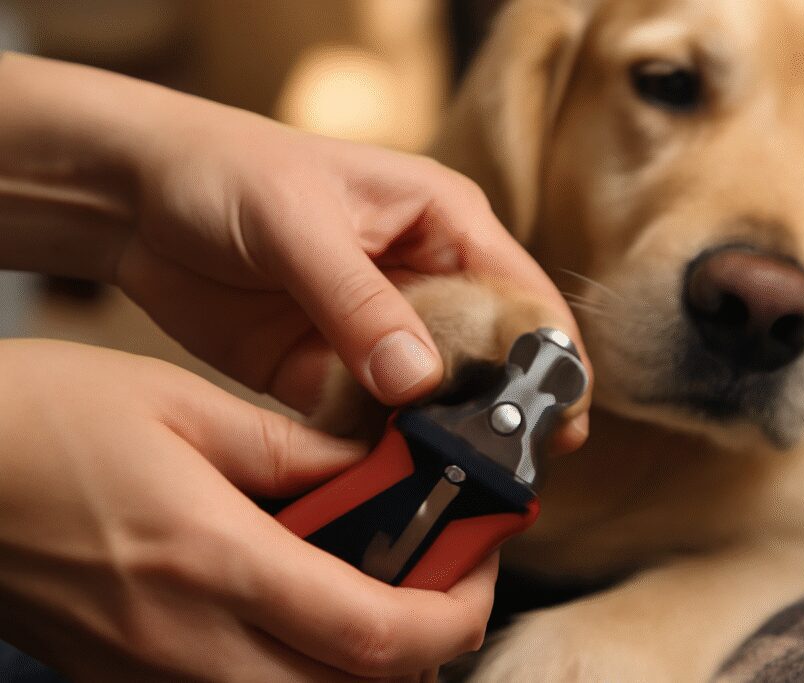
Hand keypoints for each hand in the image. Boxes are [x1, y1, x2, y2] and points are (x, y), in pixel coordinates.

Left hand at [0, 53, 589, 446]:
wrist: (135, 200)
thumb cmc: (228, 175)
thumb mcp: (298, 225)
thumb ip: (360, 303)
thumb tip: (420, 383)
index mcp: (444, 224)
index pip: (523, 296)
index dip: (550, 359)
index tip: (559, 422)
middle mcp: (425, 282)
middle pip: (489, 359)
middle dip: (500, 412)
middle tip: (508, 471)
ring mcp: (379, 333)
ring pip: (434, 399)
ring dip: (440, 440)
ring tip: (451, 488)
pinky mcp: (332, 372)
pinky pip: (371, 421)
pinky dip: (379, 450)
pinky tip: (384, 479)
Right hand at [0, 340, 494, 680]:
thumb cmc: (46, 420)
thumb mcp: (184, 407)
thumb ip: (294, 451)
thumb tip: (372, 472)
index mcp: (212, 558)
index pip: (374, 635)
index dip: (454, 615)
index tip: (480, 570)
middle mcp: (186, 640)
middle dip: (423, 649)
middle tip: (441, 580)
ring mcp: (151, 673)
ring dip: (360, 662)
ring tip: (377, 587)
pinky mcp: (125, 677)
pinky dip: (296, 664)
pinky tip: (298, 604)